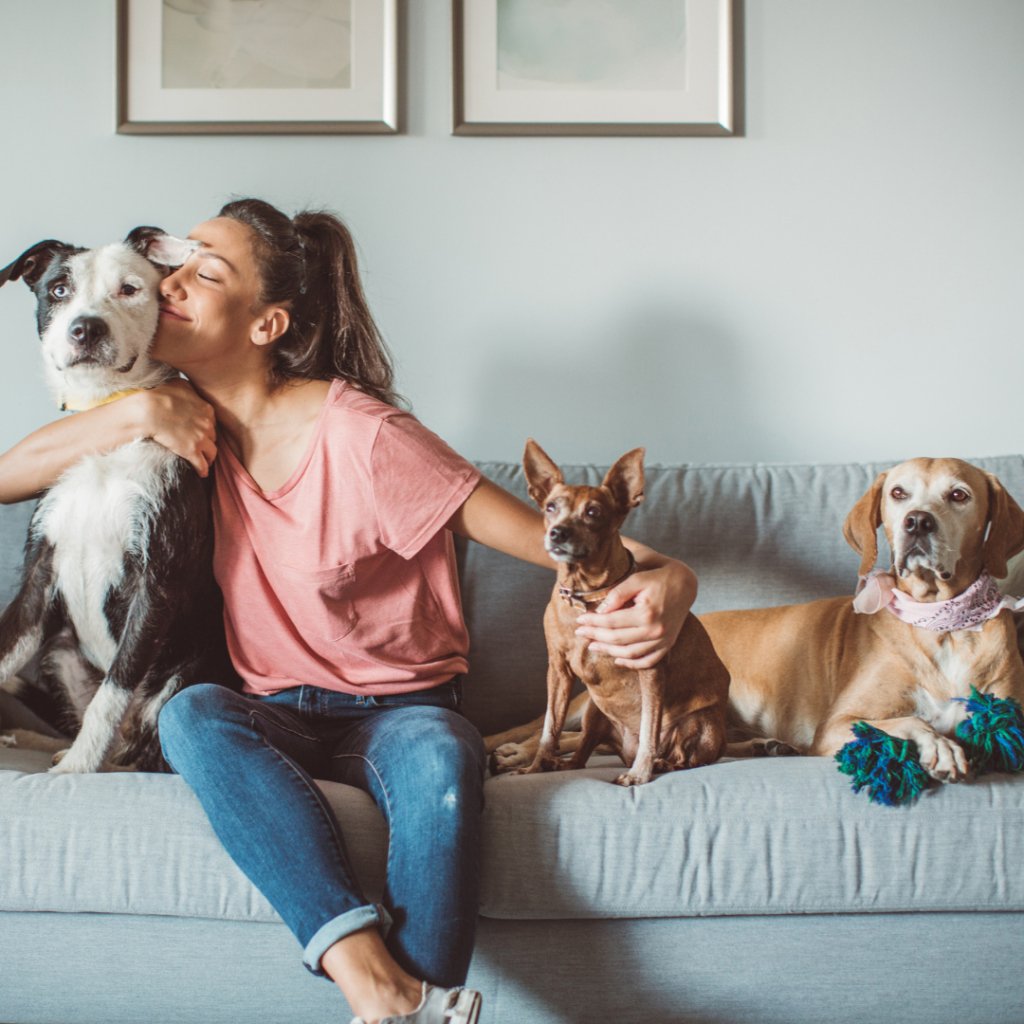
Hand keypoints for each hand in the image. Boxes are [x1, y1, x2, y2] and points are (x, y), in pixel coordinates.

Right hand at [138, 380, 217, 476]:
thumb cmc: (160, 395)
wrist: (149, 410)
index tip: (201, 431)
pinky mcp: (192, 451)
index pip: (212, 421)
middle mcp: (207, 424)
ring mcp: (201, 439)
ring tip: (205, 461)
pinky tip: (201, 473)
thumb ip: (189, 389)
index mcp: (206, 409)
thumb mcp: (179, 384)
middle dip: (208, 441)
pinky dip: (202, 470)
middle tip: (202, 446)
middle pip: (213, 436)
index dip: (206, 427)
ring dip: (209, 457)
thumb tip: (189, 390)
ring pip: (212, 452)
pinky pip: (202, 465)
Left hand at [574, 557, 696, 668]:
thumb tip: (599, 611)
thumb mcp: (637, 578)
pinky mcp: (668, 644)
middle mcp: (656, 630)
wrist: (685, 584)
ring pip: (630, 654)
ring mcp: (663, 640)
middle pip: (617, 640)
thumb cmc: (658, 577)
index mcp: (647, 613)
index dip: (592, 623)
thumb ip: (617, 594)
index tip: (579, 621)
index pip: (611, 622)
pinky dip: (632, 664)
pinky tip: (617, 659)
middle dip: (595, 637)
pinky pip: (648, 661)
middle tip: (580, 634)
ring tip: (593, 646)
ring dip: (608, 652)